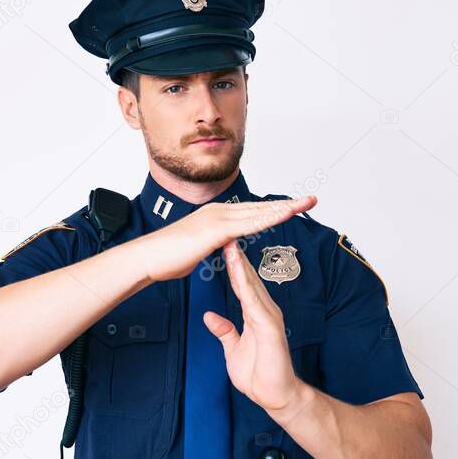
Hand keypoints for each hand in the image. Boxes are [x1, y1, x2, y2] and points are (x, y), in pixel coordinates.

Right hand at [135, 196, 316, 282]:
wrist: (147, 259)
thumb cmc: (166, 258)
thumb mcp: (196, 249)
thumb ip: (210, 245)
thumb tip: (217, 247)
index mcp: (216, 216)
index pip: (251, 212)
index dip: (273, 209)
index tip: (293, 208)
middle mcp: (219, 212)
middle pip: (260, 207)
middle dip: (287, 203)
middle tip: (310, 199)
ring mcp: (217, 218)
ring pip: (258, 212)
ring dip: (284, 208)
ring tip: (305, 204)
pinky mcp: (215, 230)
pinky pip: (249, 224)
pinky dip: (269, 219)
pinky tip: (284, 216)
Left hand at [202, 239, 306, 417]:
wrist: (276, 396)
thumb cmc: (259, 374)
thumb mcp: (233, 349)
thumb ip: (225, 331)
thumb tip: (209, 317)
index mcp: (255, 313)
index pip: (241, 283)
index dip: (231, 264)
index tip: (219, 245)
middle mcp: (264, 310)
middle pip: (248, 278)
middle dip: (236, 255)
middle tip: (225, 231)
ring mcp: (268, 317)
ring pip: (252, 285)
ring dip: (240, 265)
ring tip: (230, 244)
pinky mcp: (270, 327)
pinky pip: (255, 303)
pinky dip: (247, 286)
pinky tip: (239, 272)